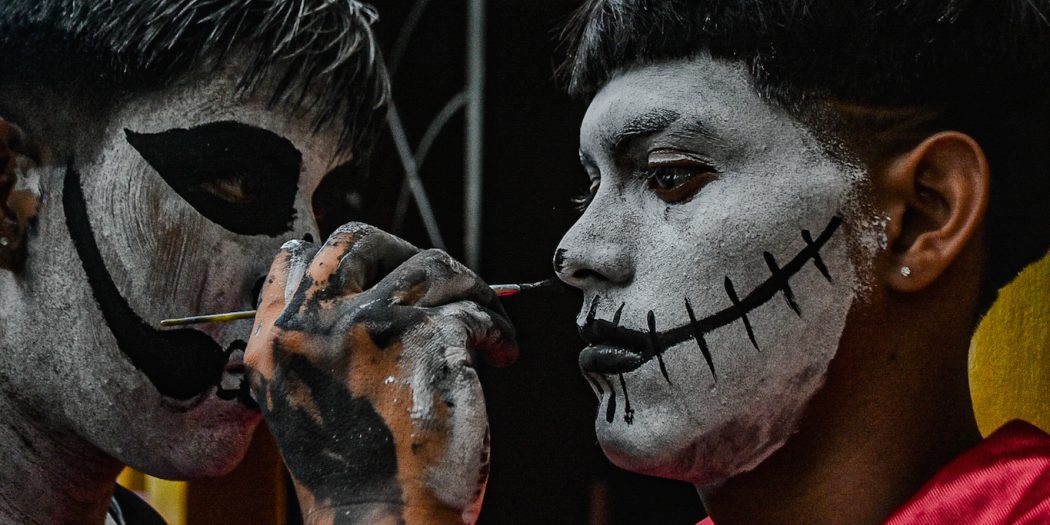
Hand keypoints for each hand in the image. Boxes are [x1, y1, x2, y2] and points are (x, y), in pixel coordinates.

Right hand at [244, 223, 517, 524]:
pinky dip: (496, 328)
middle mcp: (314, 323)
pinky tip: (500, 354)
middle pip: (359, 238)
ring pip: (430, 264)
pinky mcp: (430, 338)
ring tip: (484, 326)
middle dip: (405, 253)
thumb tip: (366, 295)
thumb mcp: (301, 400)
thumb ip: (317, 343)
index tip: (382, 276)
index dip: (347, 259)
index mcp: (276, 339)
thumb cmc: (352, 474)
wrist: (378, 524)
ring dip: (467, 289)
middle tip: (437, 287)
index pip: (298, 257)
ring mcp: (371, 325)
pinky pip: (473, 307)